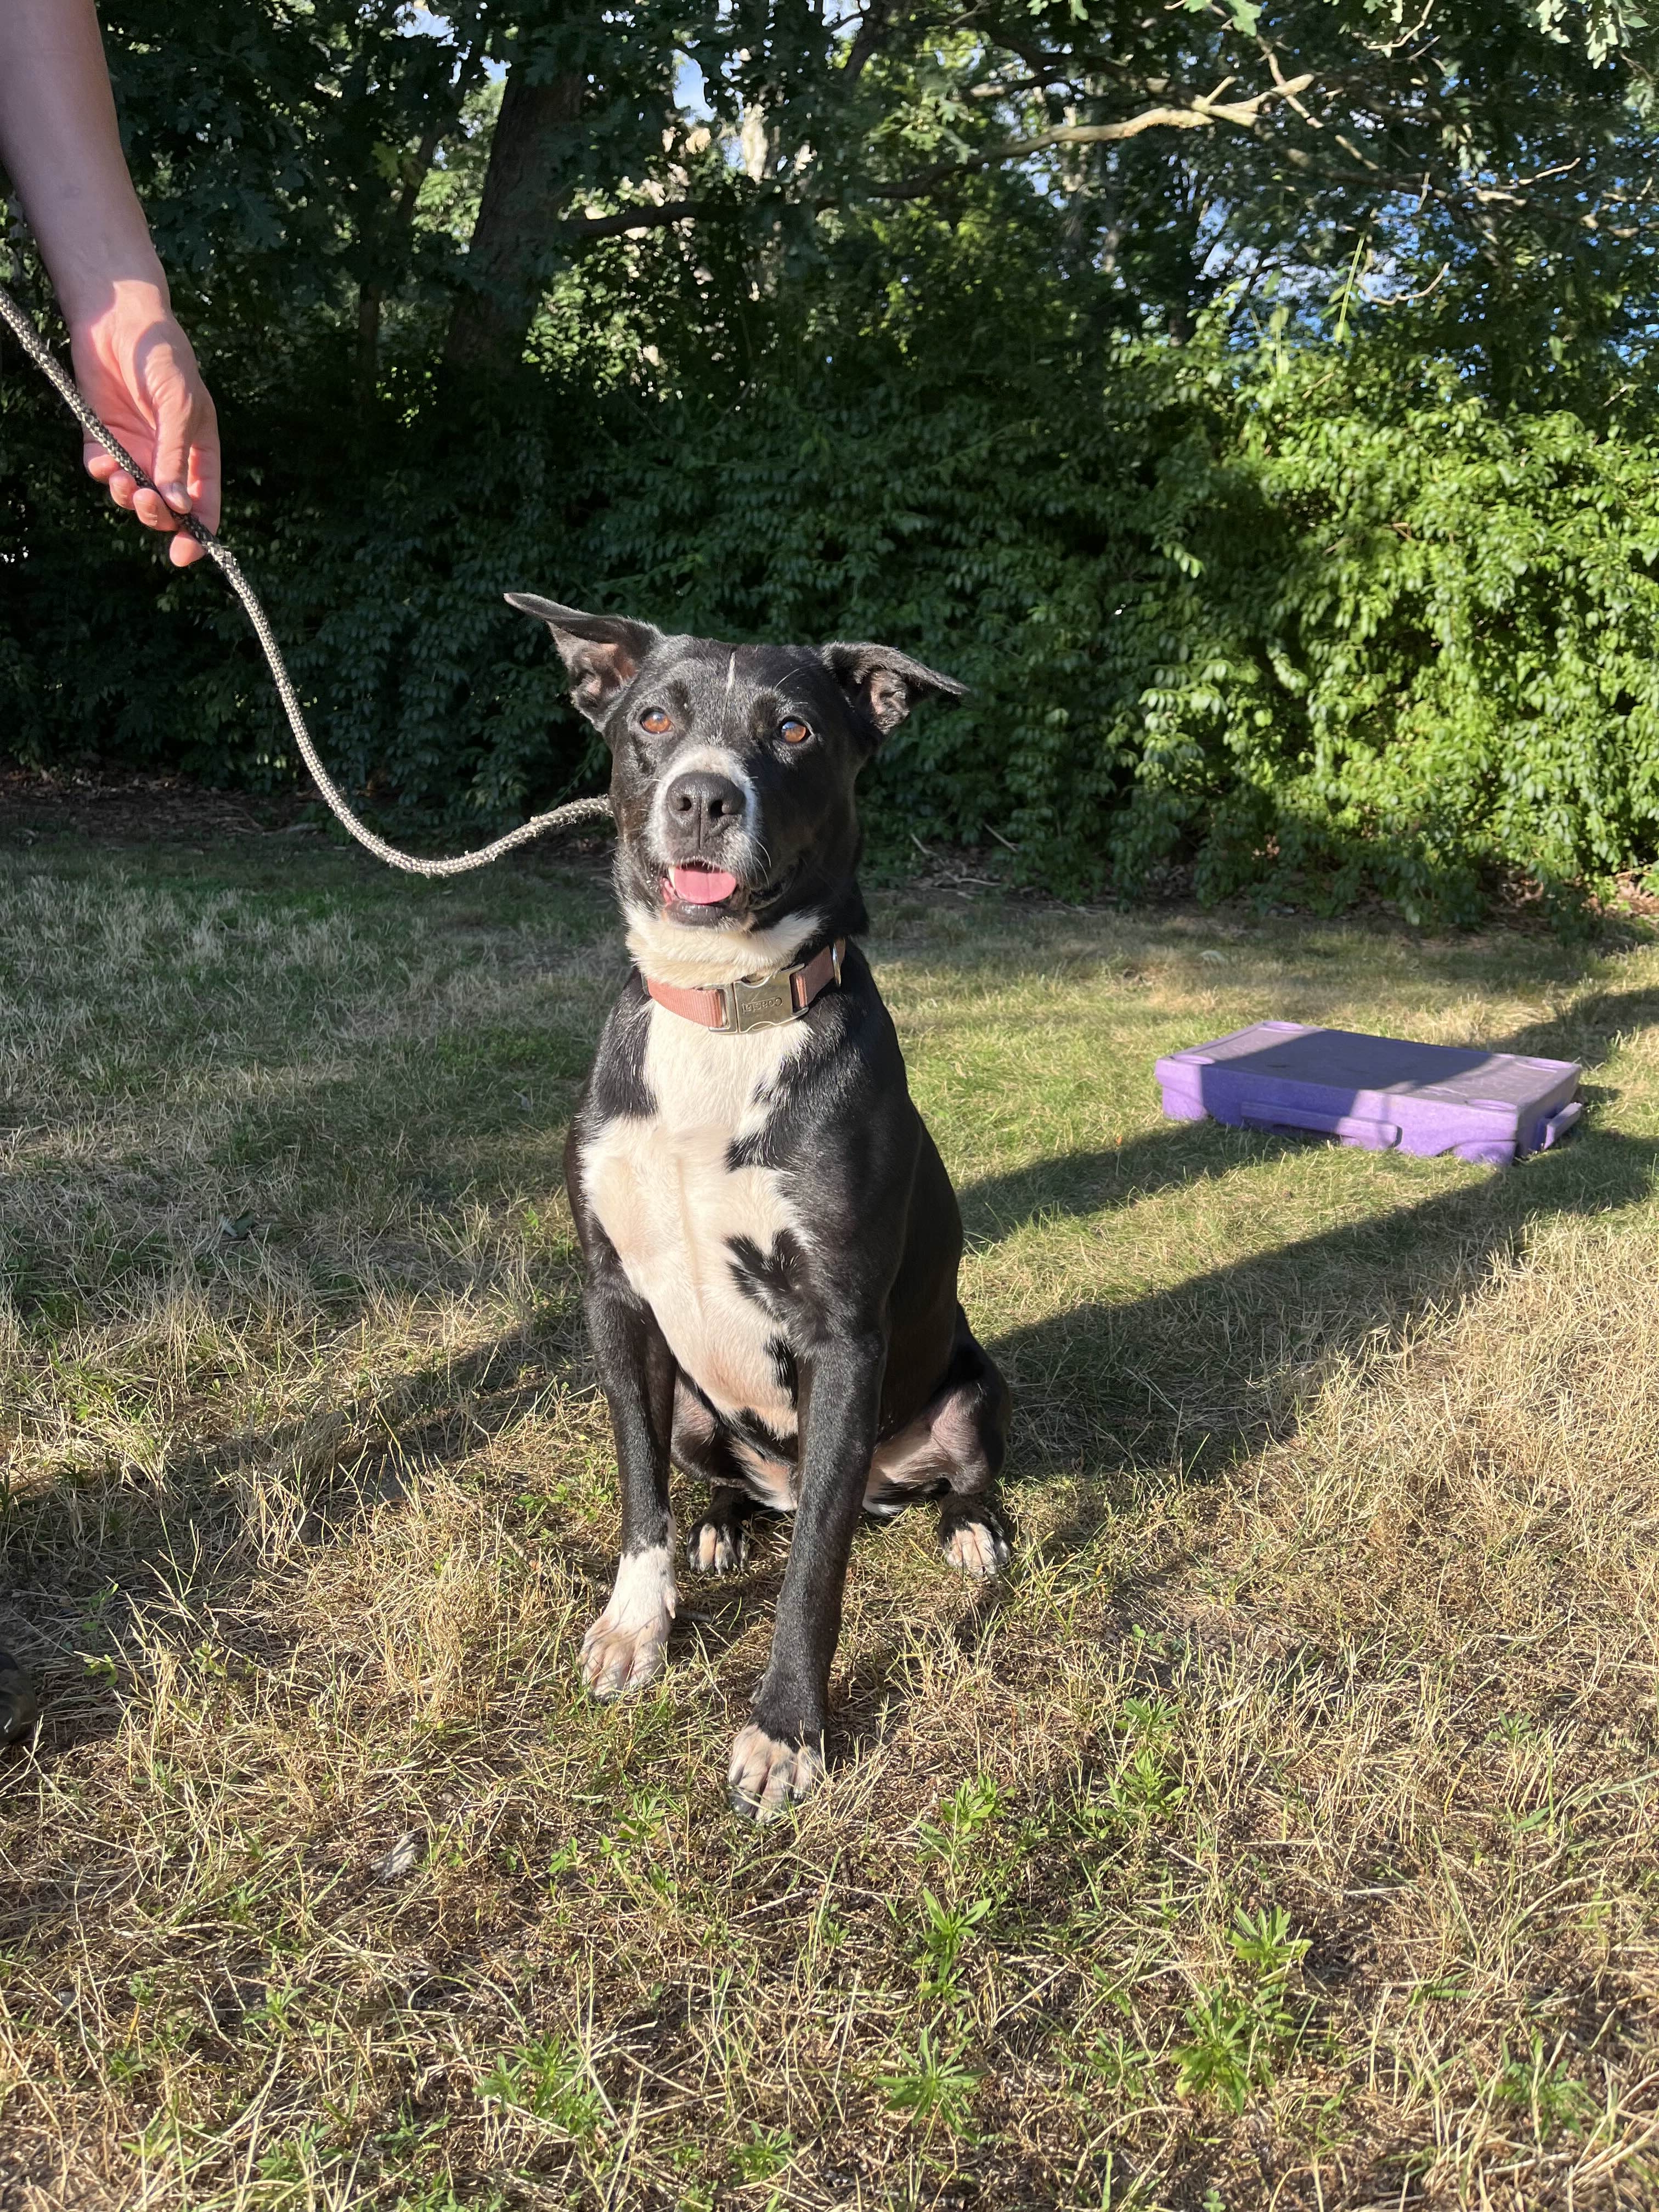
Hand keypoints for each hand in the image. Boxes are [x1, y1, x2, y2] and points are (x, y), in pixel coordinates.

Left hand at [67, 279, 220, 566]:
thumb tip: (178, 507)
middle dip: (156, 514)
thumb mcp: (181, 408)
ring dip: (127, 496)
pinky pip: (102, 469)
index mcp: (199, 452)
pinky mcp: (102, 436)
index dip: (198, 534)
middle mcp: (167, 457)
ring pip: (132, 494)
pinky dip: (102, 473)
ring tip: (122, 478)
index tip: (185, 554)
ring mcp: (134, 448)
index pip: (204, 504)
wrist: (119, 320)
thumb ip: (177, 457)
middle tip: (146, 501)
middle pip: (165, 508)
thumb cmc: (163, 359)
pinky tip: (102, 460)